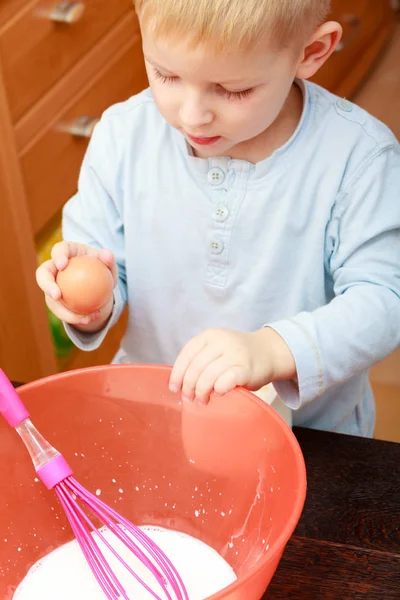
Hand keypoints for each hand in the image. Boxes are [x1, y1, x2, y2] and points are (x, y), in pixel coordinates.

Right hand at [36, 241, 116, 330]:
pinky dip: (74, 317)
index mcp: (66, 252)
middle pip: (43, 273)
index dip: (57, 255)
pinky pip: (62, 311)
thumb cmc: (103, 269)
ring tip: (79, 317)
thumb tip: (106, 254)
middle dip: (46, 284)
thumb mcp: (109, 265)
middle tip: (57, 296)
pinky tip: (88, 320)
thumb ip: (109, 259)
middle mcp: (54, 267)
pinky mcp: (55, 300)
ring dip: (62, 310)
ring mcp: (52, 285)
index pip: (59, 249)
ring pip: (50, 298)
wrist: (99, 285)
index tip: (62, 265)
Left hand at [169, 327, 295, 403]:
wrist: (268, 351)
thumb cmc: (237, 355)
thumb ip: (200, 359)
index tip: (174, 388)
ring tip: (202, 401)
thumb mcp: (216, 348)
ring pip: (208, 376)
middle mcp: (221, 341)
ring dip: (202, 392)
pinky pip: (225, 381)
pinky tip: (218, 394)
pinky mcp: (247, 368)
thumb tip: (178, 383)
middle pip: (196, 367)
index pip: (186, 354)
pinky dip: (218, 390)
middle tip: (188, 399)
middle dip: (189, 387)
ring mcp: (235, 353)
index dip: (177, 373)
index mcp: (209, 335)